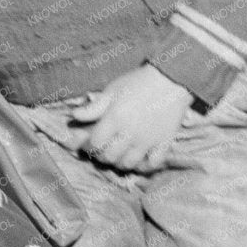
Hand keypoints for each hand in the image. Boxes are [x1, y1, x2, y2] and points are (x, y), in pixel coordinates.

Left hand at [69, 64, 194, 171]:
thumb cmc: (138, 82)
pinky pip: (152, 164)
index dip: (88, 145)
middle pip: (109, 157)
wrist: (171, 81)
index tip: (88, 142)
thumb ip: (94, 107)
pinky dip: (143, 166)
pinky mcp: (164, 143)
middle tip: (102, 149)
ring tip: (117, 155)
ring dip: (119, 162)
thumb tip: (74, 116)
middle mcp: (130, 133)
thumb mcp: (113, 90)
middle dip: (101, 155)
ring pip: (128, 164)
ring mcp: (148, 140)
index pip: (95, 143)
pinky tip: (138, 160)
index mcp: (115, 118)